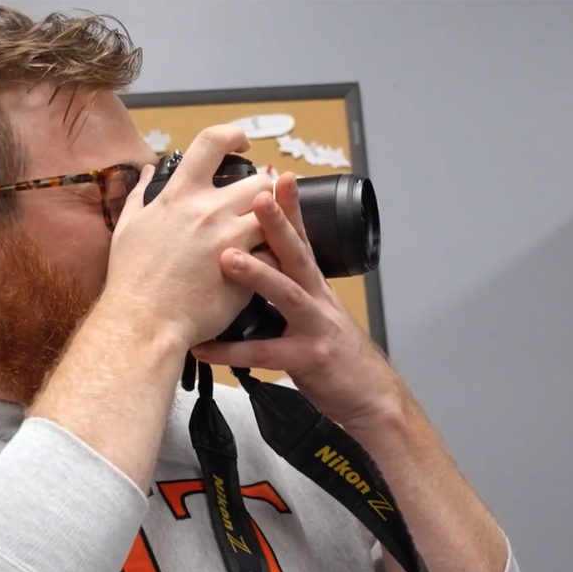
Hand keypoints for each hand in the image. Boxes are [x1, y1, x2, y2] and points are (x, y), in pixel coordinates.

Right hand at [104, 125, 277, 348]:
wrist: (144, 324)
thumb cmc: (132, 281)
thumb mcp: (127, 229)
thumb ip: (138, 195)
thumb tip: (145, 171)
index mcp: (179, 196)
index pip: (212, 142)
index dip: (234, 134)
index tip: (243, 142)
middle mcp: (208, 211)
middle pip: (258, 180)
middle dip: (262, 192)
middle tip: (255, 209)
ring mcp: (232, 239)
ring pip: (275, 215)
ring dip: (273, 224)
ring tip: (262, 237)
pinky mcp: (249, 269)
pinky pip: (275, 251)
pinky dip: (273, 255)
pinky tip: (263, 265)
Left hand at [189, 172, 400, 425]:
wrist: (368, 396)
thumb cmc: (333, 353)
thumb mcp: (316, 312)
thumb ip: (290, 288)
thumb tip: (255, 265)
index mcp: (315, 286)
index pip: (303, 238)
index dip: (291, 207)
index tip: (277, 175)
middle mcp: (318, 299)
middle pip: (298, 253)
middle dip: (278, 222)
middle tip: (256, 195)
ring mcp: (315, 327)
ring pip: (286, 294)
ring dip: (258, 274)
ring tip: (228, 258)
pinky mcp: (308, 359)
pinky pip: (264, 353)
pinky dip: (231, 352)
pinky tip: (204, 347)